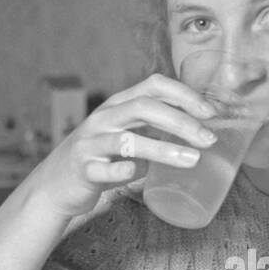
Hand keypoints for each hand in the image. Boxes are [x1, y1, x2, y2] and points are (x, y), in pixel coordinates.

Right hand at [23, 73, 217, 224]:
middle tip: (209, 139)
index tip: (211, 112)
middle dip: (181, 121)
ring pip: (128, 140)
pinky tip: (139, 174)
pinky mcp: (83, 169)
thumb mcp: (129, 135)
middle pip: (144, 107)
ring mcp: (91, 142)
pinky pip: (103, 168)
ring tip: (193, 160)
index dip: (184, 95)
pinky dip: (122, 170)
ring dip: (163, 149)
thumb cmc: (103, 158)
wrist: (57, 184)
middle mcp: (104, 118)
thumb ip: (157, 130)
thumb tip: (203, 131)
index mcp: (119, 105)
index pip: (153, 85)